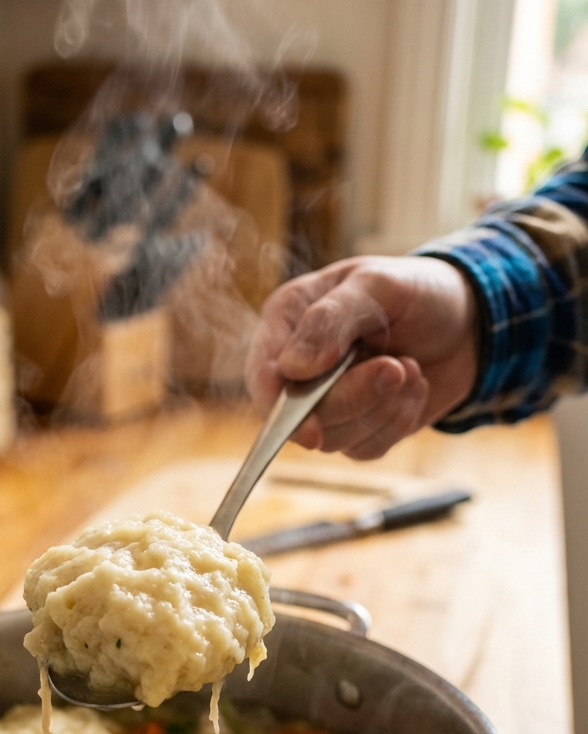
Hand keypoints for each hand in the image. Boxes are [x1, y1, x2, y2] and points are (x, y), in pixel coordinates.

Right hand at [245, 255, 478, 458]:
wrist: (469, 321)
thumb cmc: (417, 291)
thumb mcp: (377, 285)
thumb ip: (330, 319)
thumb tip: (293, 368)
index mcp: (288, 321)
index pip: (263, 375)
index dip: (279, 406)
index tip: (311, 428)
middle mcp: (299, 367)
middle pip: (301, 415)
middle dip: (355, 396)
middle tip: (397, 367)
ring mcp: (327, 402)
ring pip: (335, 438)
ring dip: (383, 407)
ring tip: (409, 367)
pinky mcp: (357, 428)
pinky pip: (365, 448)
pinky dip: (398, 422)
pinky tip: (414, 388)